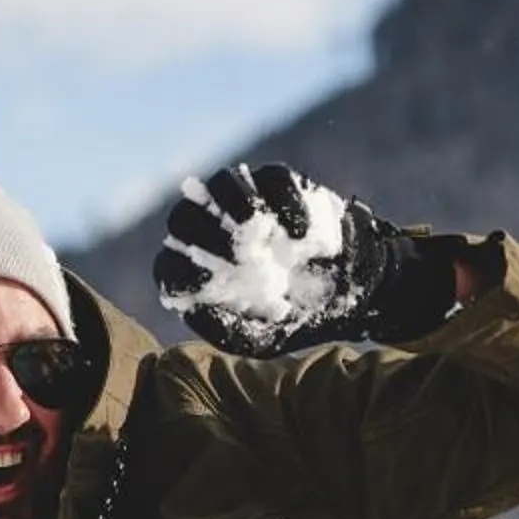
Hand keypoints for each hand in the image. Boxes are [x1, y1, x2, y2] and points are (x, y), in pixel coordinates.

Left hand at [152, 162, 454, 353]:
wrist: (348, 295)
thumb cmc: (293, 318)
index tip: (205, 281)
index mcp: (201, 270)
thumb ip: (224, 331)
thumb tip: (190, 310)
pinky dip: (285, 201)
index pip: (170, 264)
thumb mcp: (259, 340)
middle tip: (234, 254)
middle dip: (202, 232)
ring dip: (233, 201)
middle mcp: (214, 230)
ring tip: (257, 228)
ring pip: (222, 182)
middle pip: (184, 216)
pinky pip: (273, 178)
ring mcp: (247, 203)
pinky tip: (299, 235)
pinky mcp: (281, 186)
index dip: (179, 270)